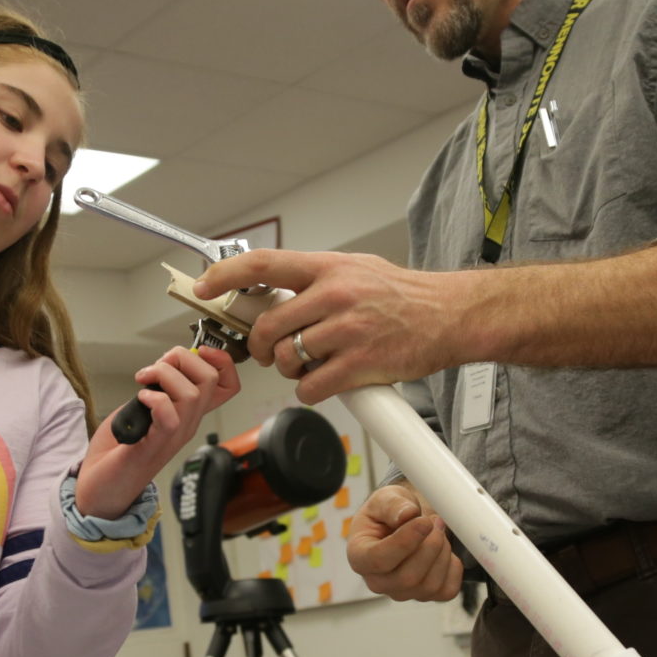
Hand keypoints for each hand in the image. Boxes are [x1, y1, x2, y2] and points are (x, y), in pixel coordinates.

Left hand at [77, 346, 240, 517]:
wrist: (100, 489)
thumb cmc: (117, 450)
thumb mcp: (142, 409)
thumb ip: (157, 389)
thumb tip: (162, 366)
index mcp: (188, 414)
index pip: (227, 385)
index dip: (221, 361)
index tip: (198, 350)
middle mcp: (187, 424)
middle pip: (211, 380)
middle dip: (183, 358)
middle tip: (157, 367)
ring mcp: (173, 436)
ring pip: (192, 394)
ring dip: (164, 375)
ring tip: (143, 381)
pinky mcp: (153, 446)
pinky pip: (169, 416)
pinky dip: (153, 399)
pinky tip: (139, 401)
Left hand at [195, 249, 475, 403]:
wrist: (450, 316)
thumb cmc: (404, 296)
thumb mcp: (356, 270)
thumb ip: (315, 279)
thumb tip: (272, 291)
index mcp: (328, 268)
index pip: (263, 265)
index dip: (225, 277)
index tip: (206, 289)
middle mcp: (334, 295)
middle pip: (269, 326)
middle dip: (261, 346)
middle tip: (271, 352)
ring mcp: (347, 331)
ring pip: (288, 359)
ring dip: (291, 370)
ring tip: (311, 365)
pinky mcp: (359, 365)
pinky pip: (311, 387)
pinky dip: (310, 391)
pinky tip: (326, 383)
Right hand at [347, 484, 462, 601]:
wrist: (402, 521)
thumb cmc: (388, 513)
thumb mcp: (384, 499)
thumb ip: (392, 505)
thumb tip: (406, 515)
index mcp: (359, 557)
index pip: (379, 560)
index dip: (405, 542)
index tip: (424, 522)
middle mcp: (378, 581)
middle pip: (408, 578)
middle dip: (430, 546)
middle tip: (435, 521)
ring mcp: (402, 592)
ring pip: (430, 585)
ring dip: (443, 553)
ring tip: (438, 531)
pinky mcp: (425, 595)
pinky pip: (447, 590)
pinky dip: (453, 568)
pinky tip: (445, 550)